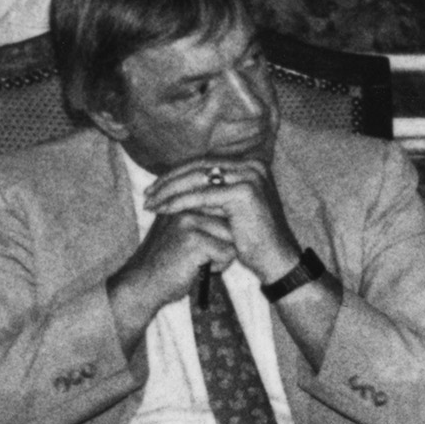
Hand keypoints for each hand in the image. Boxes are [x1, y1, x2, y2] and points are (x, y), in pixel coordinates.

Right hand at [109, 203, 239, 329]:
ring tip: (198, 261)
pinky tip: (197, 269)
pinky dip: (218, 266)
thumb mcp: (182, 230)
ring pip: (232, 237)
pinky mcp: (194, 240)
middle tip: (199, 255)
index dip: (221, 230)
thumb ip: (204, 217)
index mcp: (182, 199)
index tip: (201, 243)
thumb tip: (237, 210)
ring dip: (222, 255)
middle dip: (224, 242)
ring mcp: (188, 221)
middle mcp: (185, 205)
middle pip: (231, 220)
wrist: (142, 284)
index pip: (223, 205)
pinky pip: (227, 253)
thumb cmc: (166, 261)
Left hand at [146, 158, 302, 287]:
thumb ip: (212, 191)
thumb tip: (178, 182)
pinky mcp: (244, 192)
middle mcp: (253, 165)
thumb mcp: (230, 208)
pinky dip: (180, 202)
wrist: (276, 260)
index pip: (205, 163)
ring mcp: (250, 177)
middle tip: (148, 193)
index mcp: (251, 164)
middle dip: (170, 180)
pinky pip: (203, 196)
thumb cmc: (252, 239)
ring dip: (170, 190)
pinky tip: (164, 209)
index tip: (155, 187)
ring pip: (198, 179)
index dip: (178, 173)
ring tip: (150, 202)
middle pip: (200, 166)